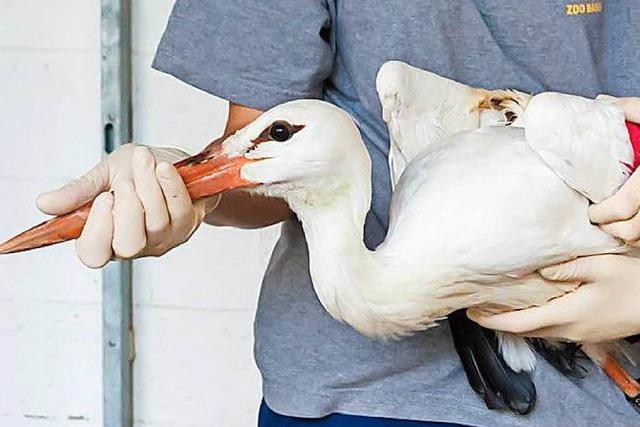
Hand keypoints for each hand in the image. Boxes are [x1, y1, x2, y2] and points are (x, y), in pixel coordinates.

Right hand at [37, 145, 216, 267]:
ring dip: (149, 186)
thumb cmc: (137, 173)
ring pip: (156, 223)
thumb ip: (79, 192)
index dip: (98, 229)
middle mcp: (136, 244)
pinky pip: (179, 209)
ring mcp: (164, 237)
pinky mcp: (187, 224)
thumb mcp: (103, 177)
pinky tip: (164, 167)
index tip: (103, 197)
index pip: (93, 254)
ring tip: (144, 160)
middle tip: (125, 182)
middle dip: (127, 208)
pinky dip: (170, 185)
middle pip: (128, 245)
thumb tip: (44, 204)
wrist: (172, 163)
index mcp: (107, 236)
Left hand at [468, 255, 639, 342]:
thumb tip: (540, 271)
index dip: (492, 320)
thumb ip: (568, 267)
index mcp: (565, 315)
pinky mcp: (584, 332)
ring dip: (513, 322)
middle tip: (477, 306)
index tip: (471, 313)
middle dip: (497, 321)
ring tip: (495, 307)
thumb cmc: (634, 283)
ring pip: (535, 331)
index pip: (518, 323)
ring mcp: (576, 333)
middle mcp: (566, 329)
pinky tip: (527, 307)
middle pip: (523, 330)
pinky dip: (530, 321)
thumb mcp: (602, 266)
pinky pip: (549, 329)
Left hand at [589, 97, 639, 245]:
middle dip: (611, 228)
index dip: (603, 213)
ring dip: (627, 236)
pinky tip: (634, 227)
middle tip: (599, 219)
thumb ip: (632, 109)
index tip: (592, 211)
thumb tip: (602, 103)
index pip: (624, 205)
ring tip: (614, 224)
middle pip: (633, 229)